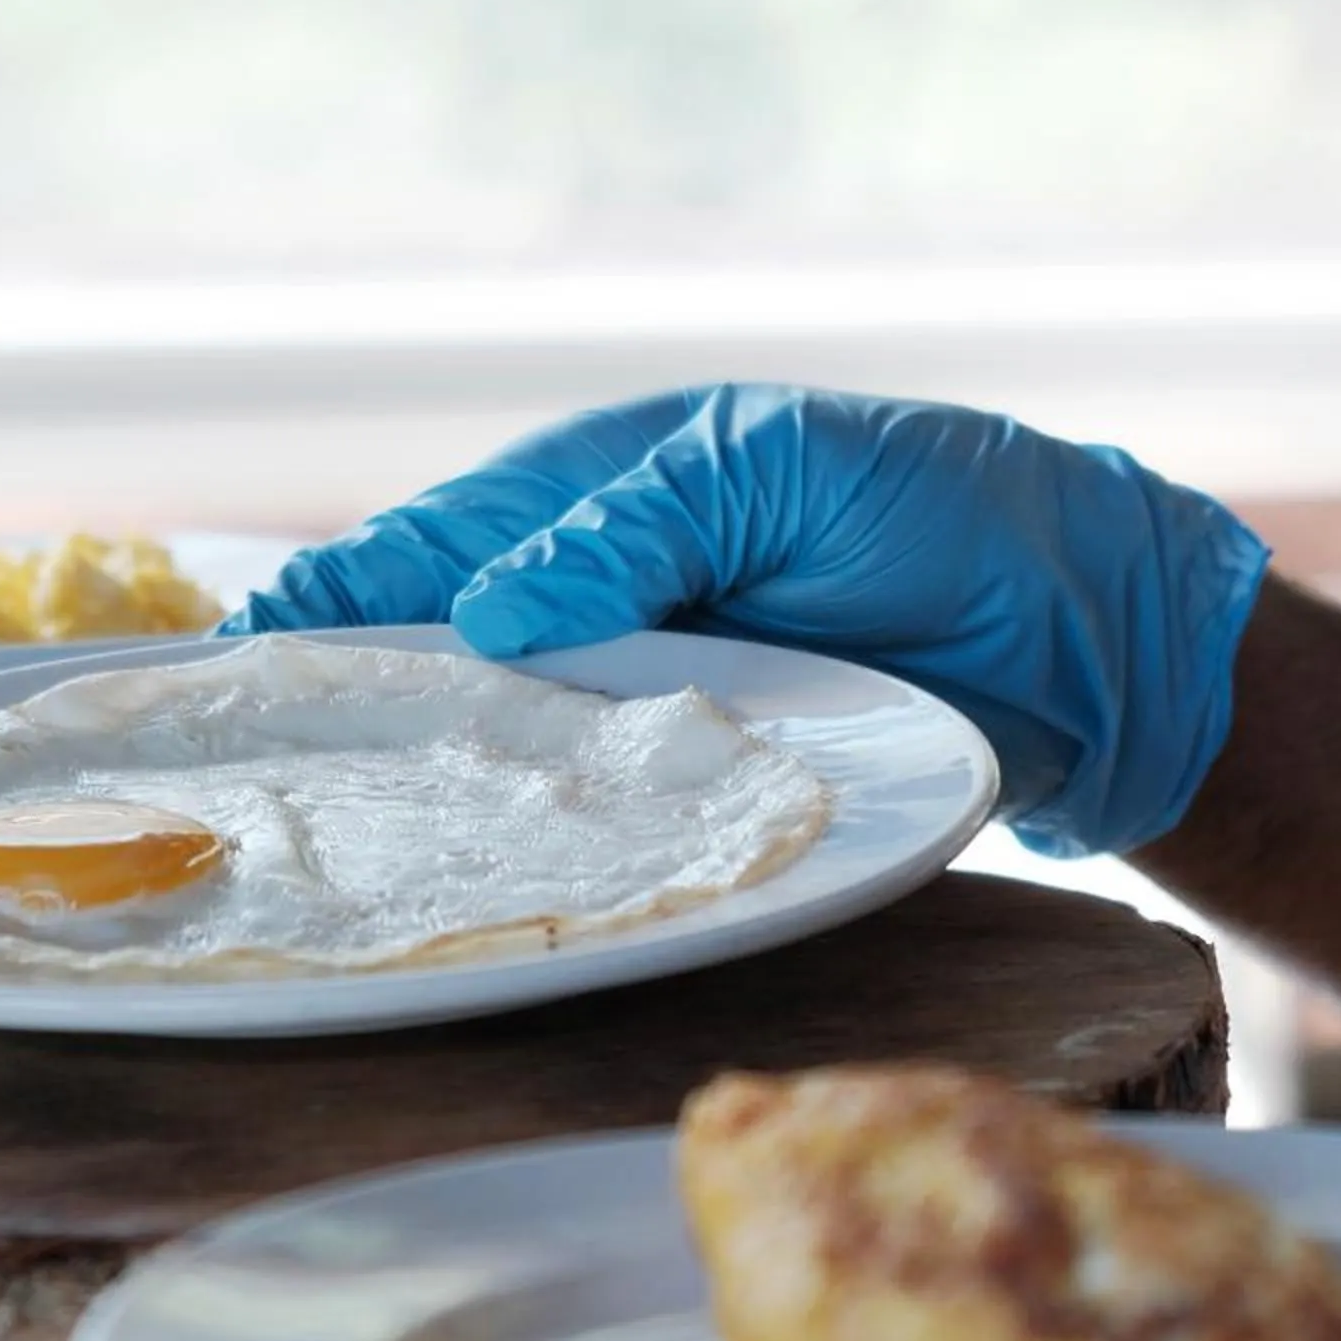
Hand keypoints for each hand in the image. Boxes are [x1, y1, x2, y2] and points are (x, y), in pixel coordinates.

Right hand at [219, 384, 1268, 855]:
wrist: (1094, 642)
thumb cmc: (943, 512)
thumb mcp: (781, 473)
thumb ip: (641, 522)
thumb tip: (489, 609)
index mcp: (618, 492)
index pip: (448, 536)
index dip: (349, 592)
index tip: (251, 648)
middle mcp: (618, 599)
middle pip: (453, 649)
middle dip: (357, 692)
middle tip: (246, 753)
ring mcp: (659, 699)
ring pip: (512, 740)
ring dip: (428, 776)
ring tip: (312, 820)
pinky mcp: (709, 789)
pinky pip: (598, 811)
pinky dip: (532, 834)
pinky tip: (464, 867)